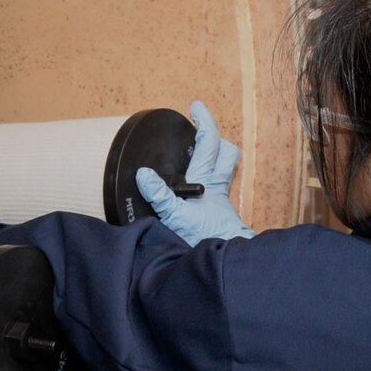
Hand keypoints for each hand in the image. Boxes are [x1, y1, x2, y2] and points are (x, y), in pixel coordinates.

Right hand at [135, 101, 252, 243]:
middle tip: (201, 136)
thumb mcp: (176, 217)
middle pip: (227, 153)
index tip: (196, 107)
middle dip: (217, 141)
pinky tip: (196, 194)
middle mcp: (217, 187)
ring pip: (224, 171)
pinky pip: (217, 192)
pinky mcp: (220, 216)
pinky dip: (208, 185)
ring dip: (215, 161)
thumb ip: (160, 195)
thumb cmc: (205, 240)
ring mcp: (220, 201)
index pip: (209, 143)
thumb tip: (144, 174)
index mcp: (206, 180)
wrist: (227, 263)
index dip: (204, 122)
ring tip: (196, 159)